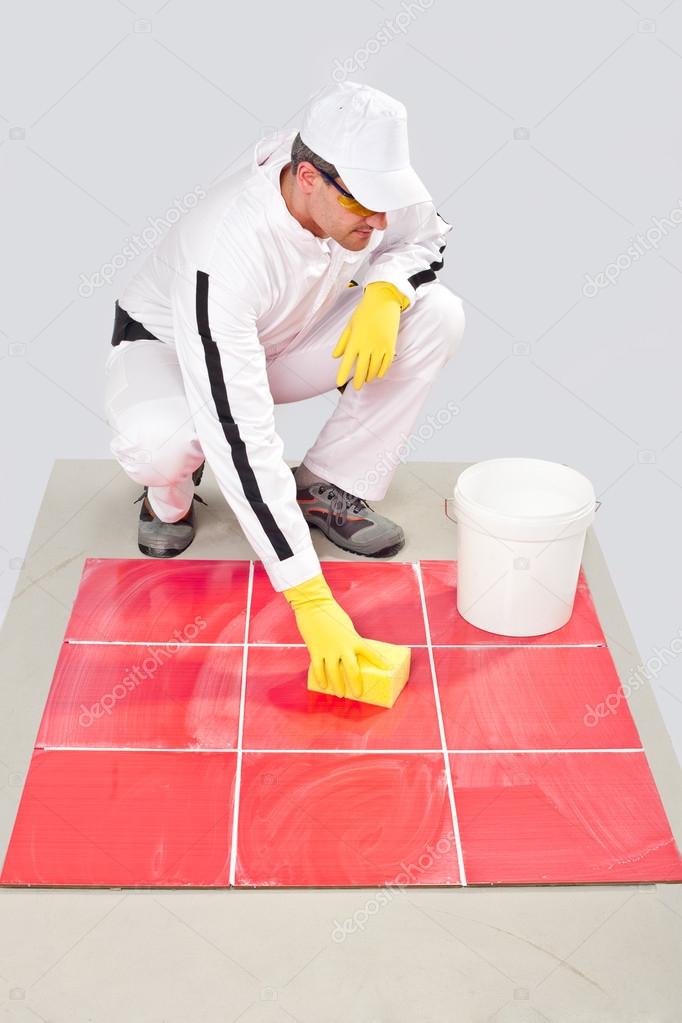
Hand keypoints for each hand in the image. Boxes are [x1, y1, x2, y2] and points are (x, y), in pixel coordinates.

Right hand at [282, 573, 389, 697]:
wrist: (314, 606)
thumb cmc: (332, 614)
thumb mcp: (347, 628)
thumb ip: (349, 641)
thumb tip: (349, 655)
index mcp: (354, 639)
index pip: (371, 653)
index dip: (381, 662)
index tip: (389, 669)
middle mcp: (343, 647)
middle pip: (352, 670)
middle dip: (356, 684)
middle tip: (359, 694)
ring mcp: (328, 650)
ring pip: (333, 673)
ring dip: (338, 686)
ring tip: (340, 694)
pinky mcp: (315, 651)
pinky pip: (318, 668)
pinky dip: (321, 678)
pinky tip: (323, 686)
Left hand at [332, 281, 409, 390]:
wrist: (384, 301)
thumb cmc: (364, 311)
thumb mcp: (350, 325)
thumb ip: (342, 342)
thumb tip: (336, 356)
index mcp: (355, 340)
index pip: (347, 362)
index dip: (342, 374)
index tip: (338, 383)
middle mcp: (367, 346)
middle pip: (361, 369)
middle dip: (358, 380)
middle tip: (356, 387)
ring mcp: (380, 347)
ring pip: (374, 369)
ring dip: (369, 376)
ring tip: (366, 380)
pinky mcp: (390, 346)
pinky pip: (386, 364)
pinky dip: (382, 371)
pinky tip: (378, 374)